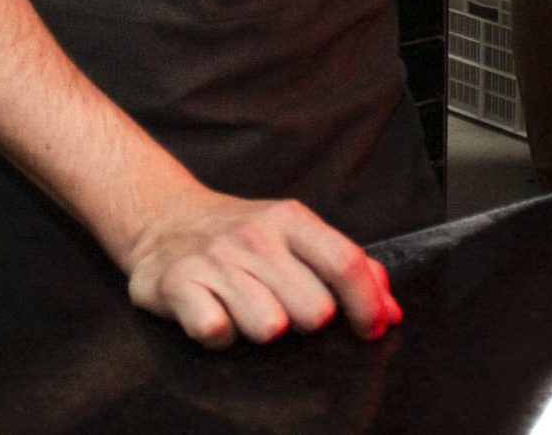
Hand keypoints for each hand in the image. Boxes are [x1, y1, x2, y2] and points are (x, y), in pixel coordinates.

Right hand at [120, 189, 401, 348]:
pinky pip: (217, 333)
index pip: (345, 263)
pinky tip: (216, 314)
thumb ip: (347, 268)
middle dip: (307, 321)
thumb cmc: (240, 234)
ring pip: (269, 327)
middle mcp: (254, 236)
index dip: (367, 306)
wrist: (162, 216)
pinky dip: (220, 334)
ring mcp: (215, 259)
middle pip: (313, 310)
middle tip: (286, 307)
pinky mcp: (177, 284)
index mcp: (290, 220)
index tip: (371, 330)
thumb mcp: (295, 233)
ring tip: (247, 309)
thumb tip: (390, 311)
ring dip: (262, 329)